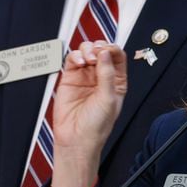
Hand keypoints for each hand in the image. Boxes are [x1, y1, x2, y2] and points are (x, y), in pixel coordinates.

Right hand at [52, 41, 126, 157]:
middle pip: (101, 50)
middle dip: (99, 47)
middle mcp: (101, 77)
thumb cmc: (96, 126)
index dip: (113, 49)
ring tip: (89, 59)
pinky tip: (80, 63)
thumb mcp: (108, 99)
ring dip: (87, 50)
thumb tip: (105, 53)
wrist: (76, 139)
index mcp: (116, 81)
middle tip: (97, 54)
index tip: (108, 49)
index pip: (117, 57)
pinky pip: (72, 60)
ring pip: (86, 52)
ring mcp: (85, 76)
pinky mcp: (69, 78)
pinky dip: (75, 56)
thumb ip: (107, 75)